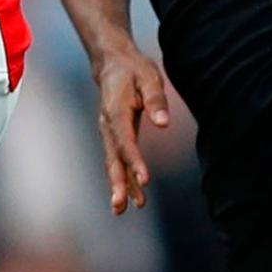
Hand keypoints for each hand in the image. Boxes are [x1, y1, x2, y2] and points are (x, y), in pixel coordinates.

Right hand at [94, 48, 171, 214]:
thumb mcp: (149, 77)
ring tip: (122, 210)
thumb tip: (163, 124)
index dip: (134, 161)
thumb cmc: (133, 69)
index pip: (125, 141)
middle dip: (117, 183)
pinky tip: (130, 196)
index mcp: (116, 111)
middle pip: (112, 158)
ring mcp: (108, 131)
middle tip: (120, 206)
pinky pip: (117, 160)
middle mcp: (108, 125)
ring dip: (118, 186)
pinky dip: (122, 178)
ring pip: (112, 163)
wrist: (112, 62)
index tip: (145, 180)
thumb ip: (156, 100)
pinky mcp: (114, 135)